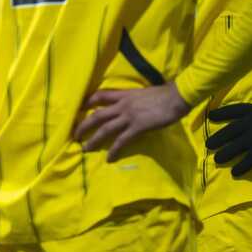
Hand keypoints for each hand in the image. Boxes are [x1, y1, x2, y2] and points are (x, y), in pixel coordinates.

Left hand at [74, 83, 189, 160]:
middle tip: (75, 135)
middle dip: (84, 125)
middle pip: (97, 115)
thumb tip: (129, 104)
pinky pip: (122, 140)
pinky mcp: (138, 127)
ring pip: (105, 129)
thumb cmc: (163, 94)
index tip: (79, 108)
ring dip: (94, 139)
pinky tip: (109, 158)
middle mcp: (122, 105)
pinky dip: (114, 150)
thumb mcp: (142, 93)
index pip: (100, 95)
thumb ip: (132, 99)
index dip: (87, 101)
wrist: (176, 97)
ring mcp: (129, 116)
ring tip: (85, 148)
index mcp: (124, 94)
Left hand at [206, 90, 251, 176]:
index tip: (211, 116)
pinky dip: (242, 165)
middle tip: (208, 144)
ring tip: (216, 160)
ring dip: (225, 153)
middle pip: (230, 130)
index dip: (222, 113)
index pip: (234, 110)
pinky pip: (250, 157)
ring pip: (235, 145)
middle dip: (218, 137)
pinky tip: (235, 173)